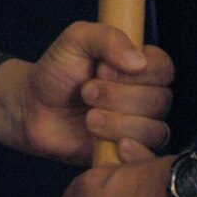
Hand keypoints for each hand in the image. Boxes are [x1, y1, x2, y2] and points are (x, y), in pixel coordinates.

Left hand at [0, 23, 173, 163]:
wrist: (33, 108)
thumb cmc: (57, 71)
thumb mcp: (76, 39)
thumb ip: (108, 38)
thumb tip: (139, 61)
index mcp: (139, 65)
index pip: (163, 68)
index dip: (136, 73)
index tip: (102, 70)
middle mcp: (144, 96)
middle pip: (159, 100)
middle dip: (118, 97)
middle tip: (86, 92)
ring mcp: (138, 126)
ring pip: (154, 129)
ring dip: (118, 123)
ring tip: (89, 119)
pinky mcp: (127, 153)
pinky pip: (147, 158)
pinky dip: (133, 152)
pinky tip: (114, 146)